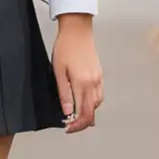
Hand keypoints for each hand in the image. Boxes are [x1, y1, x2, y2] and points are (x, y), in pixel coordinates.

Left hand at [52, 14, 102, 134]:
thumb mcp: (58, 71)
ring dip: (88, 112)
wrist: (78, 30)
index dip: (76, 124)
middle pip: (92, 111)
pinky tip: (84, 102)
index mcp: (83, 83)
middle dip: (82, 122)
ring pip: (97, 104)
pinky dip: (92, 102)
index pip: (83, 112)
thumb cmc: (66, 47)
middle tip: (70, 126)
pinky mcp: (99, 74)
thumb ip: (64, 93)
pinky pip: (99, 94)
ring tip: (76, 116)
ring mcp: (98, 79)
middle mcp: (93, 83)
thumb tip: (67, 112)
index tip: (68, 128)